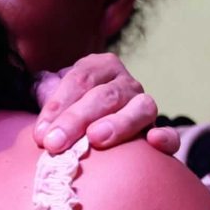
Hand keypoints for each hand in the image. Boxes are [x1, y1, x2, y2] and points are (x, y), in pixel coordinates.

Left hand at [33, 53, 178, 155]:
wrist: (95, 124)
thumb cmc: (70, 110)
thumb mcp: (54, 94)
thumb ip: (44, 93)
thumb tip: (39, 98)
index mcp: (100, 66)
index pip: (80, 79)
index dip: (58, 105)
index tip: (41, 133)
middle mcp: (125, 82)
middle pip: (104, 96)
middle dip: (76, 120)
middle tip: (54, 143)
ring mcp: (145, 104)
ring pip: (141, 107)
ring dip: (118, 124)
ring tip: (95, 139)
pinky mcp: (159, 129)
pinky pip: (170, 133)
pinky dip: (166, 137)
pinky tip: (153, 142)